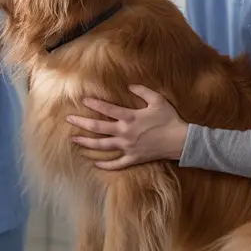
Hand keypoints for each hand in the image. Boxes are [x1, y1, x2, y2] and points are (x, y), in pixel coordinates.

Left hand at [65, 85, 187, 169]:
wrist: (181, 141)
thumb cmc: (170, 119)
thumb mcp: (158, 100)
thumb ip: (142, 91)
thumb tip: (129, 86)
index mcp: (130, 117)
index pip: (107, 109)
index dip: (94, 104)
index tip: (83, 100)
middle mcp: (125, 132)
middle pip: (98, 127)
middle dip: (82, 122)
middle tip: (69, 119)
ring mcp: (128, 147)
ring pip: (102, 146)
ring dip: (87, 142)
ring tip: (74, 139)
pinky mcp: (133, 158)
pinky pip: (117, 164)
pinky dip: (106, 165)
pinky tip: (95, 163)